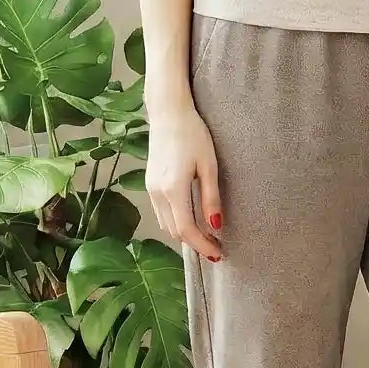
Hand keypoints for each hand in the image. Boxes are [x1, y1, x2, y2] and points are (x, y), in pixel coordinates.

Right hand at [145, 93, 223, 262]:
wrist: (169, 113)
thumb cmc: (193, 134)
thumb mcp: (209, 165)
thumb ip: (211, 198)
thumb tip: (216, 225)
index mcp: (173, 188)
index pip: (186, 229)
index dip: (202, 245)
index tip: (218, 253)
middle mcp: (157, 192)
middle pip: (174, 231)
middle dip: (195, 244)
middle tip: (216, 247)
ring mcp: (150, 188)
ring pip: (166, 224)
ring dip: (184, 234)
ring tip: (207, 236)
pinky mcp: (149, 183)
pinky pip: (161, 213)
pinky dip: (176, 222)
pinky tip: (192, 220)